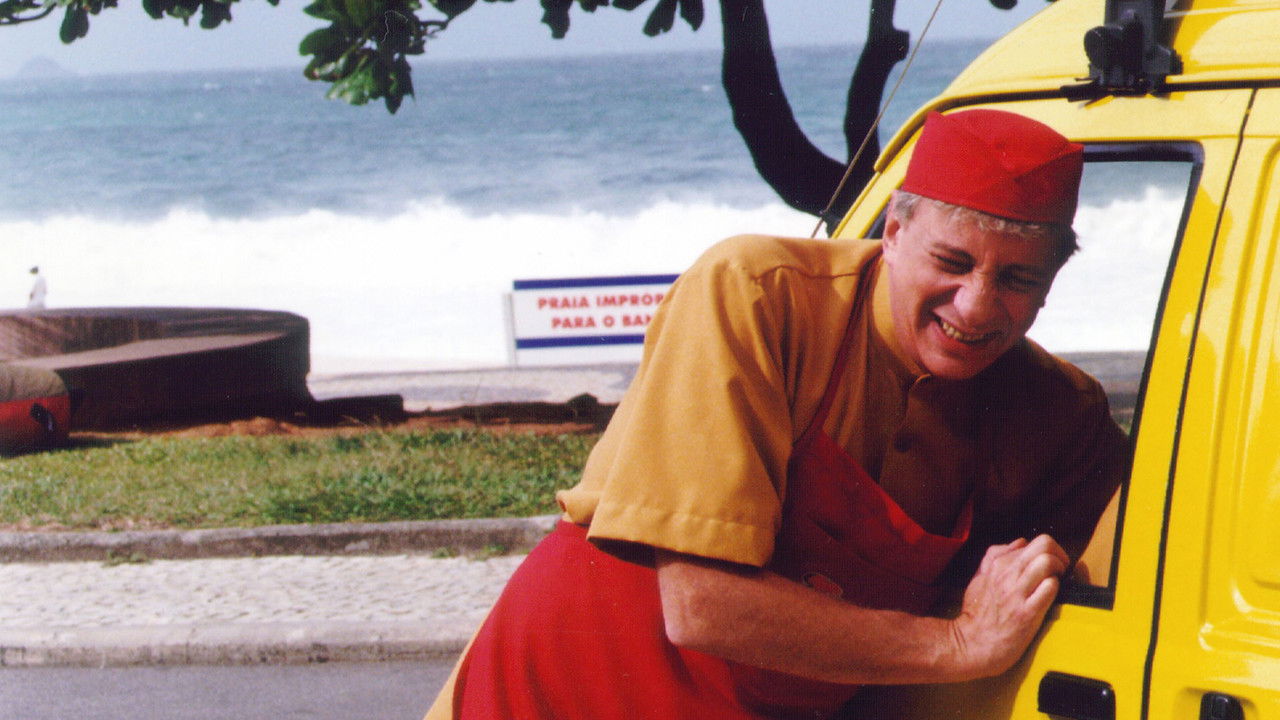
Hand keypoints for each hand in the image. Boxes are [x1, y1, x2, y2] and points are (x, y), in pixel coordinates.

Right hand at [949, 535, 1069, 677]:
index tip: (1049, 567)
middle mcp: (1007, 574)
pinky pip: (1050, 588)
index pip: (1032, 542)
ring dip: (1059, 570)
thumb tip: (1019, 542)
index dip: (1047, 553)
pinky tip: (1051, 597)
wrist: (971, 644)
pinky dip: (1056, 589)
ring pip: (1048, 562)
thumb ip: (995, 557)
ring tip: (1056, 583)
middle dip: (1059, 555)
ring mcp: (1017, 593)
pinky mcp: (1027, 613)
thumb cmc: (976, 614)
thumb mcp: (979, 578)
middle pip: (1044, 544)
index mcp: (997, 564)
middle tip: (1059, 571)